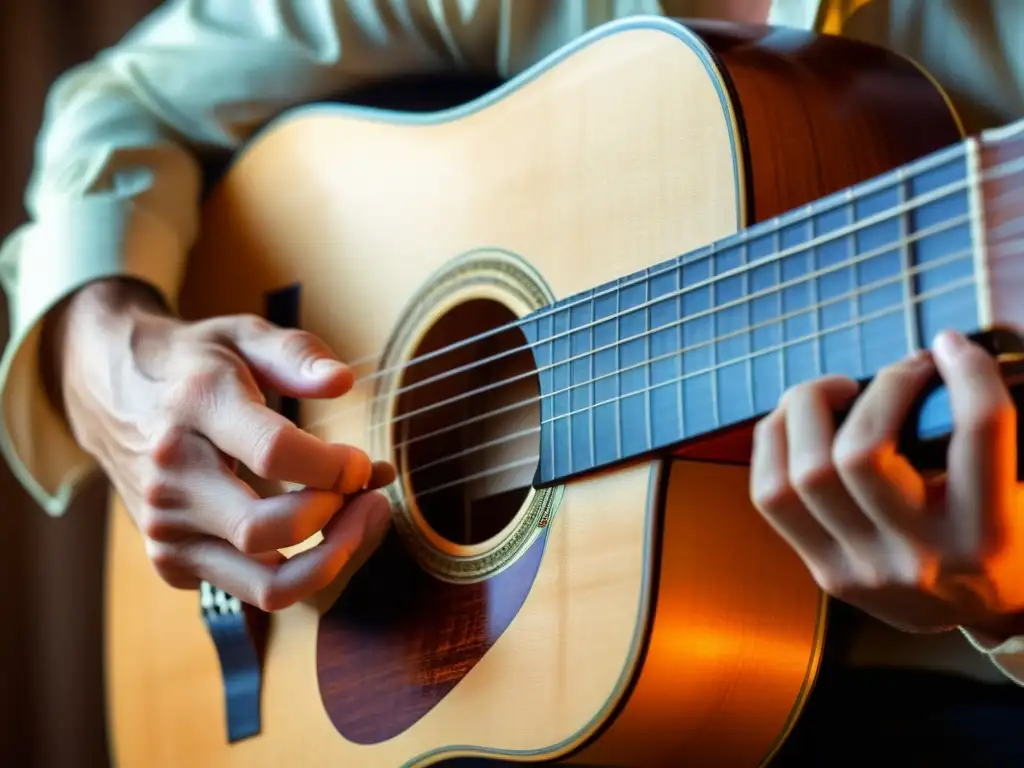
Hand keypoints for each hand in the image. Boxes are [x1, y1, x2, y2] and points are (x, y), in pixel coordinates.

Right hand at [48, 278, 394, 610]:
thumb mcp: (242, 334)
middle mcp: (170, 475)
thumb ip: (296, 354)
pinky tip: (325, 532)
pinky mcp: (171, 561)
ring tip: (362, 523)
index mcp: (194, 407)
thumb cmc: (195, 365)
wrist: (110, 392)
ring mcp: (165, 526)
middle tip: (370, 496)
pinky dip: (303, 571)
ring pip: (265, 583)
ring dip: (330, 562)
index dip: (334, 466)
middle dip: (336, 521)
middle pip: (264, 529)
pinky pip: (253, 589)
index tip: (361, 463)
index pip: (274, 452)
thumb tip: (341, 383)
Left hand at [750, 329, 1023, 635]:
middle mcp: (921, 558)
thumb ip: (978, 430)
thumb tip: (941, 352)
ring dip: (809, 408)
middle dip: (877, 389)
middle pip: (860, 453)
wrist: (985, 615)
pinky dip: (776, 441)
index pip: (977, 435)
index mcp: (988, 534)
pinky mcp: (825, 572)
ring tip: (839, 389)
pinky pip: (771, 494)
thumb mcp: (1017, 487)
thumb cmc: (1004, 532)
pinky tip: (803, 422)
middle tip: (899, 371)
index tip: (950, 345)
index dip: (966, 374)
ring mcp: (862, 570)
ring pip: (803, 473)